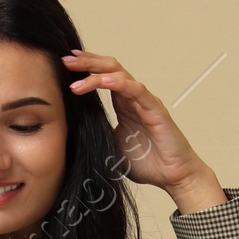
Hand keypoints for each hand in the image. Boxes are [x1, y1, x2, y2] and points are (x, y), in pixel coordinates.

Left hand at [61, 50, 226, 211]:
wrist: (174, 177)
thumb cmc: (149, 163)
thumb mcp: (113, 147)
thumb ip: (99, 133)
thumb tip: (74, 131)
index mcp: (123, 105)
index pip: (103, 77)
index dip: (85, 68)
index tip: (65, 64)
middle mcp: (133, 98)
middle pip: (109, 68)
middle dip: (87, 62)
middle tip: (66, 61)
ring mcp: (145, 101)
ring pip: (120, 75)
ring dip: (96, 72)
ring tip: (76, 74)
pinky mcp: (155, 109)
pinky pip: (136, 90)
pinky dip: (119, 83)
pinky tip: (102, 81)